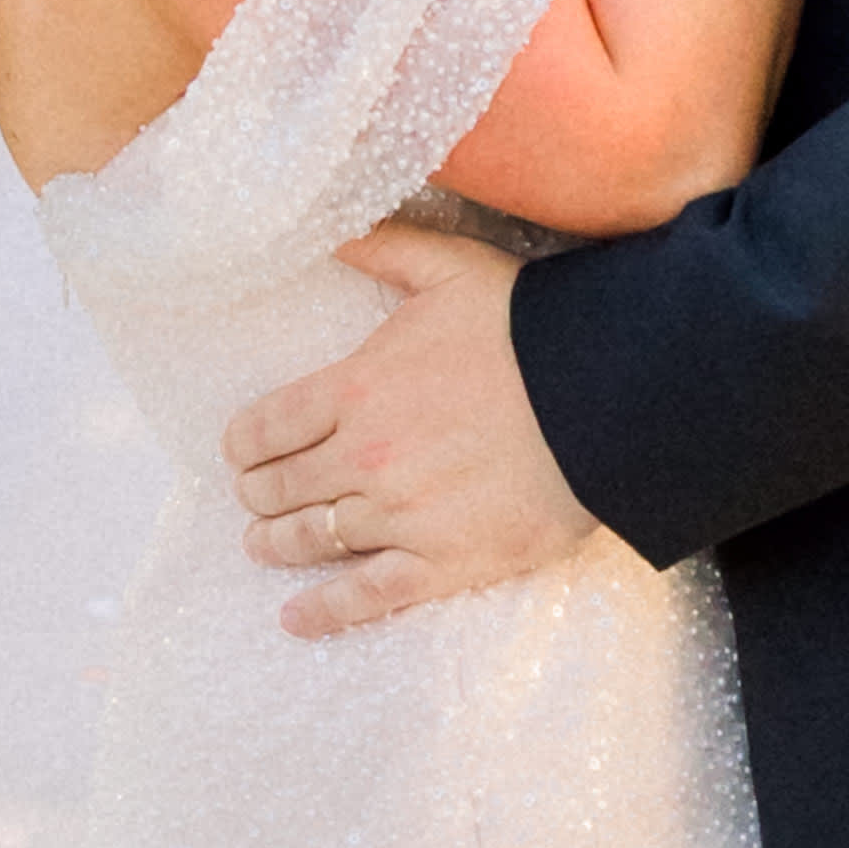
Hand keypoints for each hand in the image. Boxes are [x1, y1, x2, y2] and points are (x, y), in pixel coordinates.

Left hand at [224, 228, 595, 634]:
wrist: (606, 396)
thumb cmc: (529, 329)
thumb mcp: (450, 268)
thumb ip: (383, 247)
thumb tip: (334, 229)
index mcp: (355, 387)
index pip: (266, 426)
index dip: (244, 443)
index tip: (241, 452)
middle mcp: (364, 457)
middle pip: (280, 488)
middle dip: (258, 493)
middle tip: (255, 498)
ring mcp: (401, 515)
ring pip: (312, 539)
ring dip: (277, 544)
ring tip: (263, 545)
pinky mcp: (443, 562)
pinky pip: (366, 595)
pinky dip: (324, 611)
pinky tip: (297, 618)